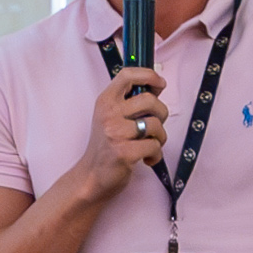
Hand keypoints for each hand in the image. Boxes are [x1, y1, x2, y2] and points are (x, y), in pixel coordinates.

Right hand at [83, 63, 169, 193]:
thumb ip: (129, 102)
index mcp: (105, 101)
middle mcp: (109, 114)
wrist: (91, 177)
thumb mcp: (110, 117)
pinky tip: (146, 159)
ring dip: (160, 137)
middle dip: (161, 113)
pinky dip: (156, 155)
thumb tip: (155, 87)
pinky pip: (155, 146)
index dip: (149, 75)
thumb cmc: (105, 147)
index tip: (159, 83)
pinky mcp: (124, 152)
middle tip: (154, 126)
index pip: (128, 75)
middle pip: (149, 100)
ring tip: (150, 145)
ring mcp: (116, 133)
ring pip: (155, 124)